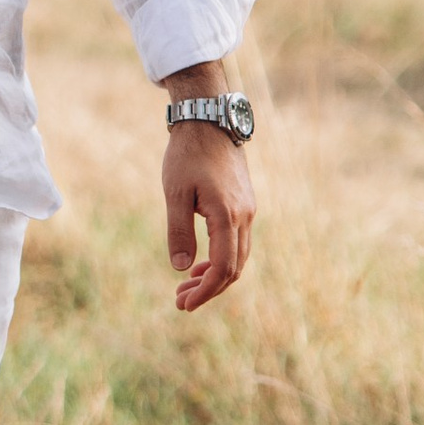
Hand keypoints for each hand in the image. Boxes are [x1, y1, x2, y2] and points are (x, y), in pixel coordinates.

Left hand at [164, 123, 253, 312]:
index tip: (185, 304)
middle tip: (179, 300)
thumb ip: (178, 231)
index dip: (205, 292)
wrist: (209, 120)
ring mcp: (247, 210)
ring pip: (238, 256)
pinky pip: (237, 242)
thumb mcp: (175, 193)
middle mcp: (245, 216)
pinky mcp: (244, 204)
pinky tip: (199, 262)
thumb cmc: (188, 154)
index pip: (223, 268)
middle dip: (208, 289)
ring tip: (185, 285)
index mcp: (228, 216)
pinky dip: (221, 258)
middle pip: (234, 268)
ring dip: (214, 276)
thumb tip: (181, 268)